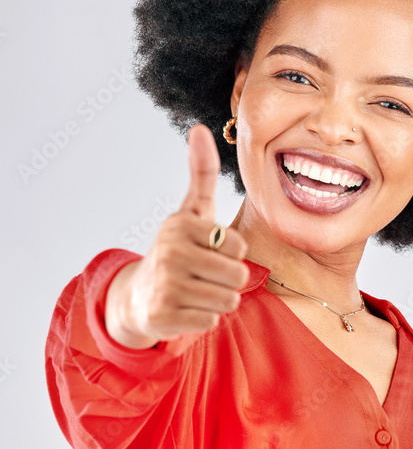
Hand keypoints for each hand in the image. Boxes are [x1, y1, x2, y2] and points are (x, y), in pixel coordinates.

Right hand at [104, 124, 248, 348]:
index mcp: (181, 226)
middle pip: (238, 275)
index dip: (231, 253)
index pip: (238, 246)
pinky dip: (204, 318)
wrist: (138, 296)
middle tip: (206, 276)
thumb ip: (201, 173)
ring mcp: (165, 286)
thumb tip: (200, 128)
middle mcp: (170, 253)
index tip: (209, 251)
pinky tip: (186, 309)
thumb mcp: (191, 211)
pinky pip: (212, 321)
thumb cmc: (178, 249)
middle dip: (229, 280)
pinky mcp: (163, 316)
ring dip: (219, 300)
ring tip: (197, 291)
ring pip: (228, 300)